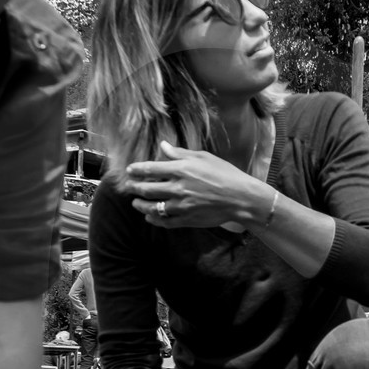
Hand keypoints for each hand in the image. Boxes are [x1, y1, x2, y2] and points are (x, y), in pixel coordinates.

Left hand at [123, 143, 267, 228]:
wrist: (240, 198)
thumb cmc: (224, 174)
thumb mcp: (203, 157)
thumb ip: (180, 153)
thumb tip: (163, 146)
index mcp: (181, 170)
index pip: (151, 169)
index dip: (137, 170)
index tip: (129, 170)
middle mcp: (178, 188)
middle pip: (147, 189)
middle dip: (134, 188)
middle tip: (128, 187)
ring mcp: (181, 206)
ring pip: (153, 207)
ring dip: (141, 205)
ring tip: (135, 203)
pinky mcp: (187, 219)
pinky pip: (164, 222)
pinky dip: (154, 220)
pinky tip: (149, 217)